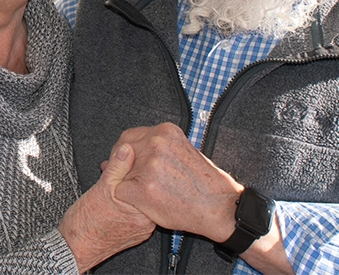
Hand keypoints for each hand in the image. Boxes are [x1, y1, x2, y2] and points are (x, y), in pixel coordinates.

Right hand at [59, 143, 154, 272]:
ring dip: (130, 185)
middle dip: (134, 174)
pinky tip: (116, 191)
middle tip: (122, 166)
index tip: (130, 156)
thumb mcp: (101, 188)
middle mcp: (146, 222)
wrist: (74, 247)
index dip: (140, 165)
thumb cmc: (85, 225)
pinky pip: (135, 206)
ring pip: (140, 197)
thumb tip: (127, 149)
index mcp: (142, 213)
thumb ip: (117, 167)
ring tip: (116, 179)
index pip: (151, 181)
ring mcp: (140, 227)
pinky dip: (127, 196)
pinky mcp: (134, 228)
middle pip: (147, 189)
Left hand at [111, 123, 242, 242]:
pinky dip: (128, 198)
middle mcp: (155, 143)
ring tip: (145, 191)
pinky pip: (120, 191)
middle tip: (131, 179)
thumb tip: (129, 148)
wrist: (219, 207)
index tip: (126, 161)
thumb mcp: (183, 149)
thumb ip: (158, 146)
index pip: (129, 136)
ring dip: (127, 182)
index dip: (124, 151)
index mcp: (165, 131)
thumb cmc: (204, 181)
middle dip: (122, 166)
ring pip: (119, 171)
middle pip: (122, 151)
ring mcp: (149, 165)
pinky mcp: (144, 189)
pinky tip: (144, 202)